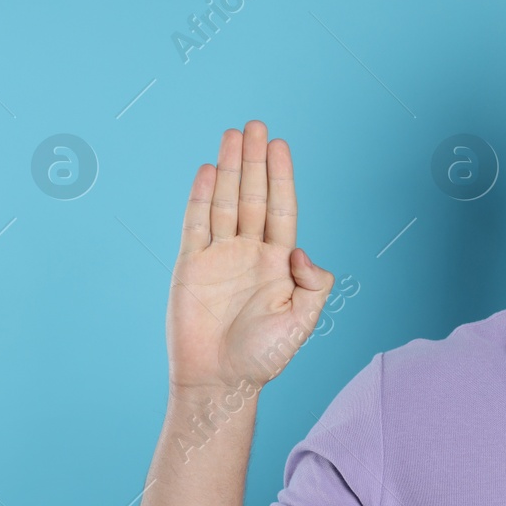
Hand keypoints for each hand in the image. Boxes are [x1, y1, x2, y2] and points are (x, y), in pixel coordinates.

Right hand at [167, 120, 334, 391]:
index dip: (282, 177)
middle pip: (253, 196)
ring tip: (232, 134)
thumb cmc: (264, 357)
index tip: (281, 145)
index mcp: (279, 263)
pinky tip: (207, 170)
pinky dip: (201, 196)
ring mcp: (220, 256)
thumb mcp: (303, 321)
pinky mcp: (191, 264)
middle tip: (256, 125)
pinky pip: (196, 223)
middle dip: (255, 161)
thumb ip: (314, 284)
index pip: (282, 209)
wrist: (220, 380)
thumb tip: (301, 251)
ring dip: (229, 168)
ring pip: (225, 201)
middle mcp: (250, 253)